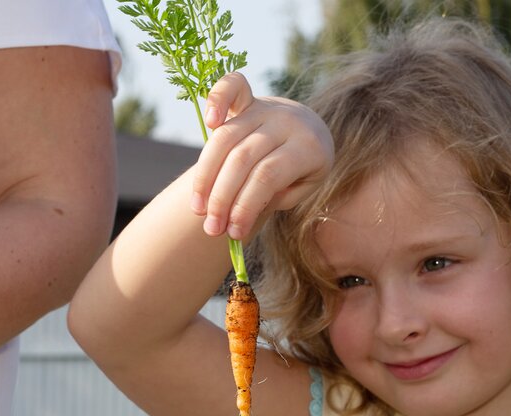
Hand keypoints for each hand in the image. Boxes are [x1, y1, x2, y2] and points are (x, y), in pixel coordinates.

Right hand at [190, 73, 333, 239]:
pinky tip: (207, 122)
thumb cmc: (305, 167)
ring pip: (226, 138)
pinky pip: (230, 87)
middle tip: (211, 228)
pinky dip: (216, 98)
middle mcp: (287, 122)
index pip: (268, 177)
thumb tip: (242, 208)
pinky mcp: (250, 98)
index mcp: (308, 148)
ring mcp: (267, 107)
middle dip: (222, 198)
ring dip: (206, 175)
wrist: (312, 129)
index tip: (234, 233)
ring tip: (198, 208)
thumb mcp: (303, 187)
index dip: (245, 206)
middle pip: (243, 159)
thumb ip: (277, 195)